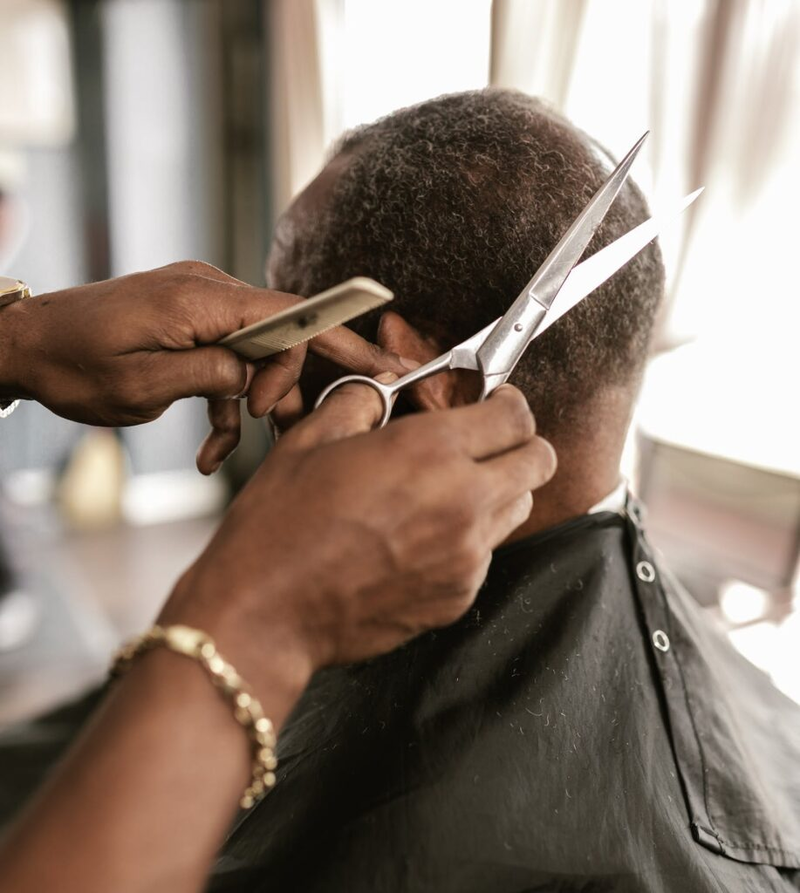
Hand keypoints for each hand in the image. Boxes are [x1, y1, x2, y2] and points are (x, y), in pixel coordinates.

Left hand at [2, 261, 408, 471]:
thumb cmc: (75, 363)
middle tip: (281, 433)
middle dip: (288, 388)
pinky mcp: (189, 322)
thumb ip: (213, 376)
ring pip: (257, 354)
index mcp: (204, 299)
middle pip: (282, 336)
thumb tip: (257, 378)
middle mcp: (210, 292)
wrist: (26, 346)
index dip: (342, 341)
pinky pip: (227, 360)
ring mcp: (200, 305)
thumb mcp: (146, 385)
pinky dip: (225, 402)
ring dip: (253, 404)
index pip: (294, 314)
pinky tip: (211, 445)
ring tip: (232, 448)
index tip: (378, 371)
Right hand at [161, 380, 556, 691]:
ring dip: (497, 491)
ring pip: (518, 509)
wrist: (266, 611)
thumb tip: (382, 390)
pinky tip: (418, 539)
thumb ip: (361, 401)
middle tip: (485, 444)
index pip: (515, 414)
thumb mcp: (312, 439)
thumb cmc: (280, 525)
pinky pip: (485, 556)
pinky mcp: (458, 597)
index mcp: (430, 451)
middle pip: (540, 461)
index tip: (494, 404)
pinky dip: (466, 540)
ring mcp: (466, 557)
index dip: (508, 402)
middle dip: (520, 444)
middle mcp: (462, 502)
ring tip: (446, 491)